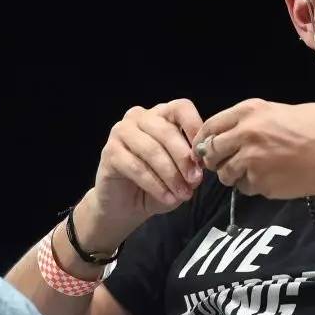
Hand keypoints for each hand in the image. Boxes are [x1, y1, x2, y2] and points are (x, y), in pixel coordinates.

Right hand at [81, 100, 205, 245]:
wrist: (126, 205)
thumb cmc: (158, 183)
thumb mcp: (182, 172)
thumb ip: (191, 162)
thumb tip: (200, 162)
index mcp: (161, 115)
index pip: (181, 108)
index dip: (195, 128)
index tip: (205, 154)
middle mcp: (139, 117)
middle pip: (166, 130)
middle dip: (184, 158)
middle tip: (195, 180)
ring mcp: (121, 132)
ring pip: (151, 150)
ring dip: (171, 175)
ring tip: (183, 194)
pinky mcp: (109, 152)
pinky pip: (136, 167)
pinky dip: (155, 185)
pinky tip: (167, 198)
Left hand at [193, 99, 314, 198]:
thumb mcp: (290, 109)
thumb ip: (262, 115)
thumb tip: (245, 125)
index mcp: (251, 111)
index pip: (212, 125)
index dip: (204, 137)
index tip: (204, 146)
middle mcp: (245, 134)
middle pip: (211, 151)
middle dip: (214, 159)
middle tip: (223, 162)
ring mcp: (250, 160)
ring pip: (224, 173)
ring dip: (232, 175)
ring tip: (249, 173)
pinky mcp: (258, 182)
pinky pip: (243, 187)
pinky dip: (250, 186)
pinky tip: (266, 180)